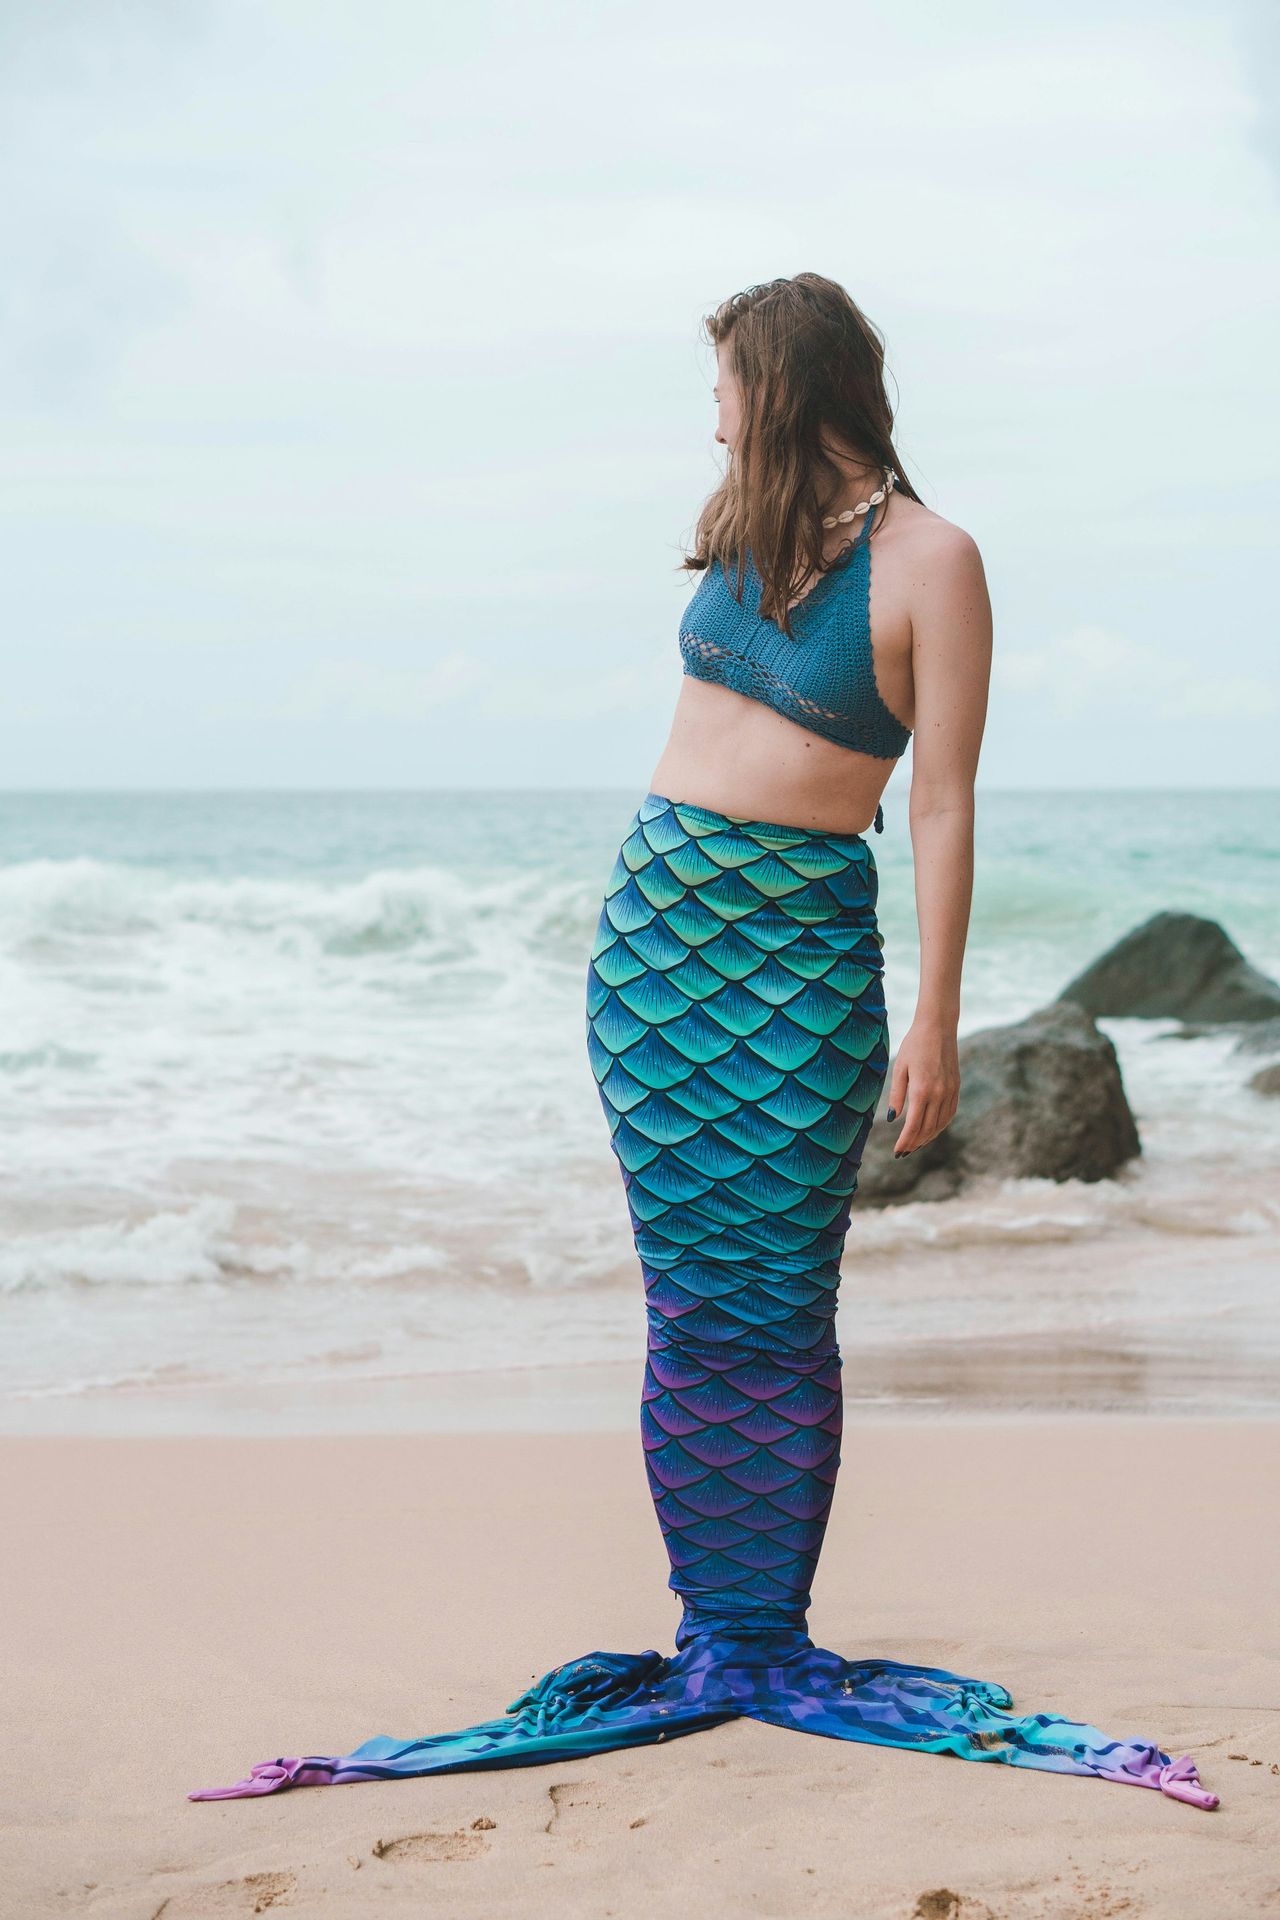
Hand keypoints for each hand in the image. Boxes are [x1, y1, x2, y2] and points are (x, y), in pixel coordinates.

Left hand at [884, 1019, 959, 1156]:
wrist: (938, 1027)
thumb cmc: (914, 1045)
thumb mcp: (899, 1068)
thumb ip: (896, 1095)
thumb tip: (893, 1119)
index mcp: (922, 1090)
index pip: (914, 1125)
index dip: (905, 1141)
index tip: (897, 1151)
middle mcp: (938, 1094)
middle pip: (927, 1129)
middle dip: (915, 1143)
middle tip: (903, 1152)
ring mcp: (950, 1091)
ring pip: (940, 1124)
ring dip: (928, 1137)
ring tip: (915, 1144)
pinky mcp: (956, 1087)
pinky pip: (949, 1114)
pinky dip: (940, 1126)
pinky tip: (931, 1130)